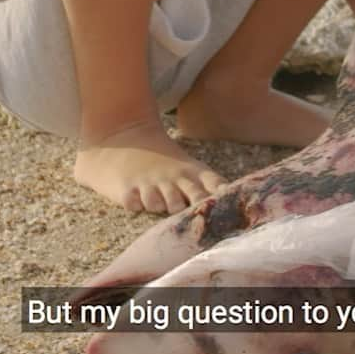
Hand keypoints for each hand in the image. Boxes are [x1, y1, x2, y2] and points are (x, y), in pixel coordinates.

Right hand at [74, 120, 227, 213]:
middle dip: (198, 208)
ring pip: (162, 206)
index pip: (214, 185)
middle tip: (197, 214)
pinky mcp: (126, 189)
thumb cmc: (163, 162)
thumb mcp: (187, 167)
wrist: (124, 139)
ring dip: (161, 207)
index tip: (230, 207)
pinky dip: (135, 204)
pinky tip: (134, 197)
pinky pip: (135, 205)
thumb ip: (207, 185)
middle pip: (192, 198)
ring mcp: (149, 182)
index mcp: (191, 171)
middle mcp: (173, 177)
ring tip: (158, 199)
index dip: (223, 197)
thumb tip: (230, 203)